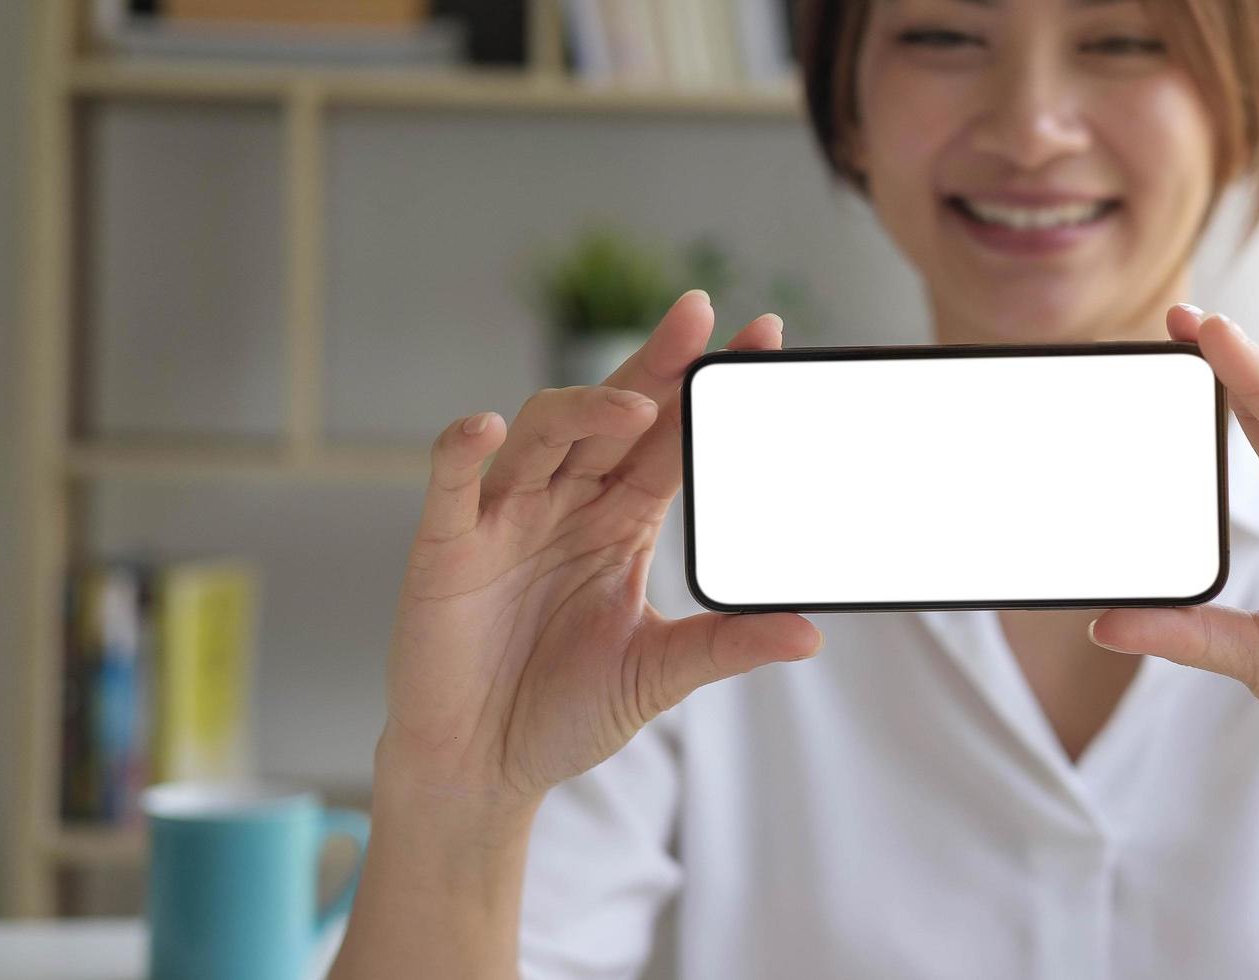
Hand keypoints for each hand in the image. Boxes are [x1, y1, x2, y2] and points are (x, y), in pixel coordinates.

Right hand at [378, 290, 823, 811]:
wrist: (484, 768)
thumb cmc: (565, 710)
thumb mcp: (658, 673)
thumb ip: (727, 645)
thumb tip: (812, 635)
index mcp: (622, 520)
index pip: (674, 438)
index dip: (707, 388)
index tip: (762, 337)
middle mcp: (566, 503)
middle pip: (614, 413)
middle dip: (656, 365)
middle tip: (700, 316)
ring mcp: (505, 519)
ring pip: (542, 433)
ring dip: (584, 409)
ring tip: (633, 408)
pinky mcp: (447, 548)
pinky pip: (452, 484)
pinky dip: (461, 451)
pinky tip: (482, 426)